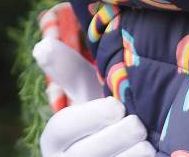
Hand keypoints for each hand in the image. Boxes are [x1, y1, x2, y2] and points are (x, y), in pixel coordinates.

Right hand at [33, 38, 153, 156]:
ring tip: (147, 147)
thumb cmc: (108, 116)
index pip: (62, 127)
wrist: (124, 148)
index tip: (117, 107)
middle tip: (138, 126)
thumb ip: (70, 71)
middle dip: (116, 137)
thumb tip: (41, 43)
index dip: (91, 117)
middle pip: (86, 154)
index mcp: (56, 138)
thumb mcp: (90, 93)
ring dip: (131, 156)